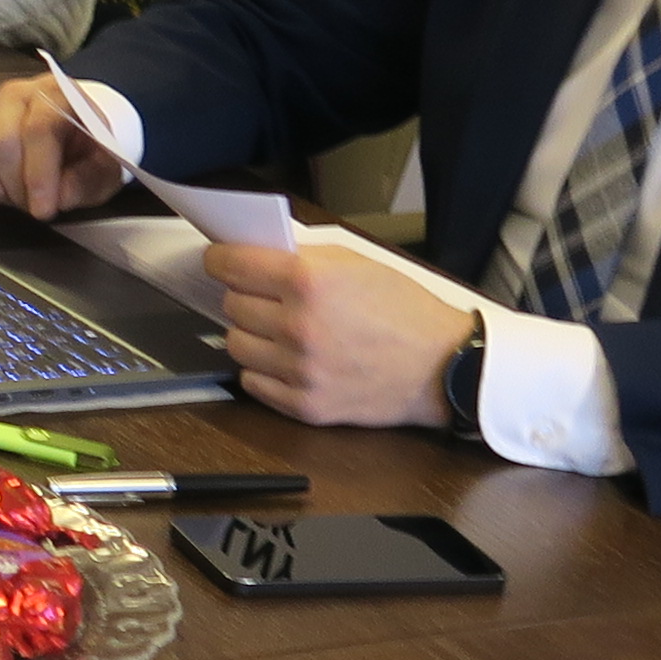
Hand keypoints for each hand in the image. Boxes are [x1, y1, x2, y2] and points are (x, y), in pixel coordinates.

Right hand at [0, 72, 125, 220]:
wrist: (86, 124)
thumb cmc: (94, 145)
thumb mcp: (108, 166)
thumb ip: (87, 181)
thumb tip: (56, 195)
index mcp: (57, 95)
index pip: (37, 131)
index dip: (38, 175)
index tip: (44, 209)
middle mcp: (18, 95)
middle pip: (0, 143)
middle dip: (16, 184)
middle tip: (34, 203)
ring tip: (12, 192)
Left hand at [204, 242, 478, 429]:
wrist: (441, 366)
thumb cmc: (403, 310)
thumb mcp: (356, 263)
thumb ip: (302, 258)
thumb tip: (255, 254)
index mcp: (309, 283)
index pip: (231, 266)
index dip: (220, 260)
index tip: (219, 261)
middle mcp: (297, 327)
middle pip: (231, 305)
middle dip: (244, 296)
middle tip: (266, 296)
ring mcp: (298, 370)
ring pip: (236, 345)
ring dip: (251, 334)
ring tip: (279, 330)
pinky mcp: (304, 405)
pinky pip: (253, 383)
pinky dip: (263, 370)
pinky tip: (288, 360)